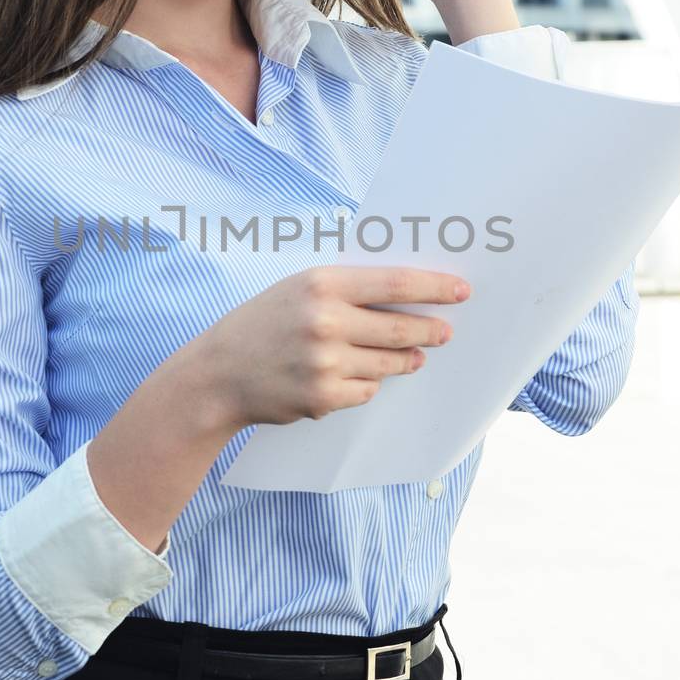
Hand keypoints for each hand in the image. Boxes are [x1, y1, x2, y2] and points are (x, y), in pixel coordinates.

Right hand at [196, 264, 471, 433]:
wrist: (219, 374)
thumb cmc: (263, 324)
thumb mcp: (299, 289)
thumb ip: (348, 288)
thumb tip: (408, 293)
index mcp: (321, 284)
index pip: (396, 282)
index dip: (435, 287)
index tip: (461, 291)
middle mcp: (325, 321)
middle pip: (402, 327)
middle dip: (431, 330)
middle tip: (444, 332)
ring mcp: (326, 363)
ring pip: (389, 364)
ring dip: (405, 360)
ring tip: (411, 356)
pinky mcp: (324, 397)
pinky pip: (367, 391)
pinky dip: (367, 384)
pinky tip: (351, 375)